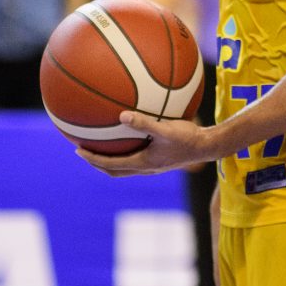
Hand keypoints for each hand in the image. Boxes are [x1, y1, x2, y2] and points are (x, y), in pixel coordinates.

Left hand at [76, 111, 213, 176]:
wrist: (207, 147)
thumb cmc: (188, 138)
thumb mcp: (165, 129)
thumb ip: (144, 123)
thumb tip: (121, 115)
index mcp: (143, 163)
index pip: (111, 165)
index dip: (93, 159)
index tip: (78, 151)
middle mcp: (146, 168)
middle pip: (115, 170)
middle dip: (97, 162)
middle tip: (83, 151)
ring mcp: (153, 166)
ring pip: (125, 167)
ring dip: (111, 160)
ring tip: (101, 146)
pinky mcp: (160, 160)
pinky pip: (137, 158)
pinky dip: (126, 152)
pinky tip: (131, 135)